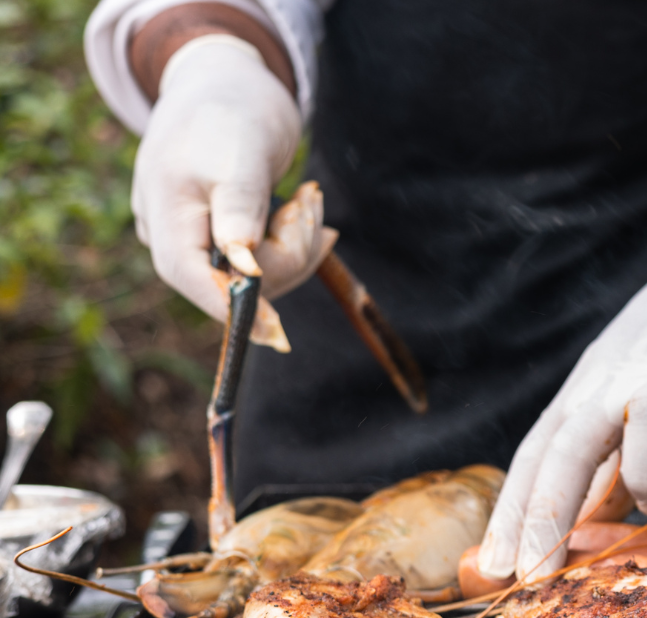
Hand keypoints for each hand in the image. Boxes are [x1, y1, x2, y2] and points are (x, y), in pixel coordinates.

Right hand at [132, 36, 329, 348]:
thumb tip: (242, 270)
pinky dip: (291, 237)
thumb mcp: (240, 156)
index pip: (195, 282)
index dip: (237, 310)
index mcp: (167, 217)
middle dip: (288, 251)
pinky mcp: (224, 240)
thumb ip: (239, 211)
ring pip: (260, 275)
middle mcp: (175, 237)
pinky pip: (266, 261)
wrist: (226, 83)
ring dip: (296, 240)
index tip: (281, 335)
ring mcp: (198, 240)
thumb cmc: (231, 114)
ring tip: (306, 196)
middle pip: (238, 283)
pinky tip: (300, 205)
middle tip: (309, 200)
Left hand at [478, 216, 646, 579]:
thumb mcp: (620, 392)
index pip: (537, 458)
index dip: (512, 517)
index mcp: (588, 392)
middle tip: (533, 574)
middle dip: (548, 514)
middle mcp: (621, 383)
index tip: (493, 574)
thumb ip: (600, 457)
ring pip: (644, 421)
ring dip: (645, 475)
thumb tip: (570, 533)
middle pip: (571, 446)